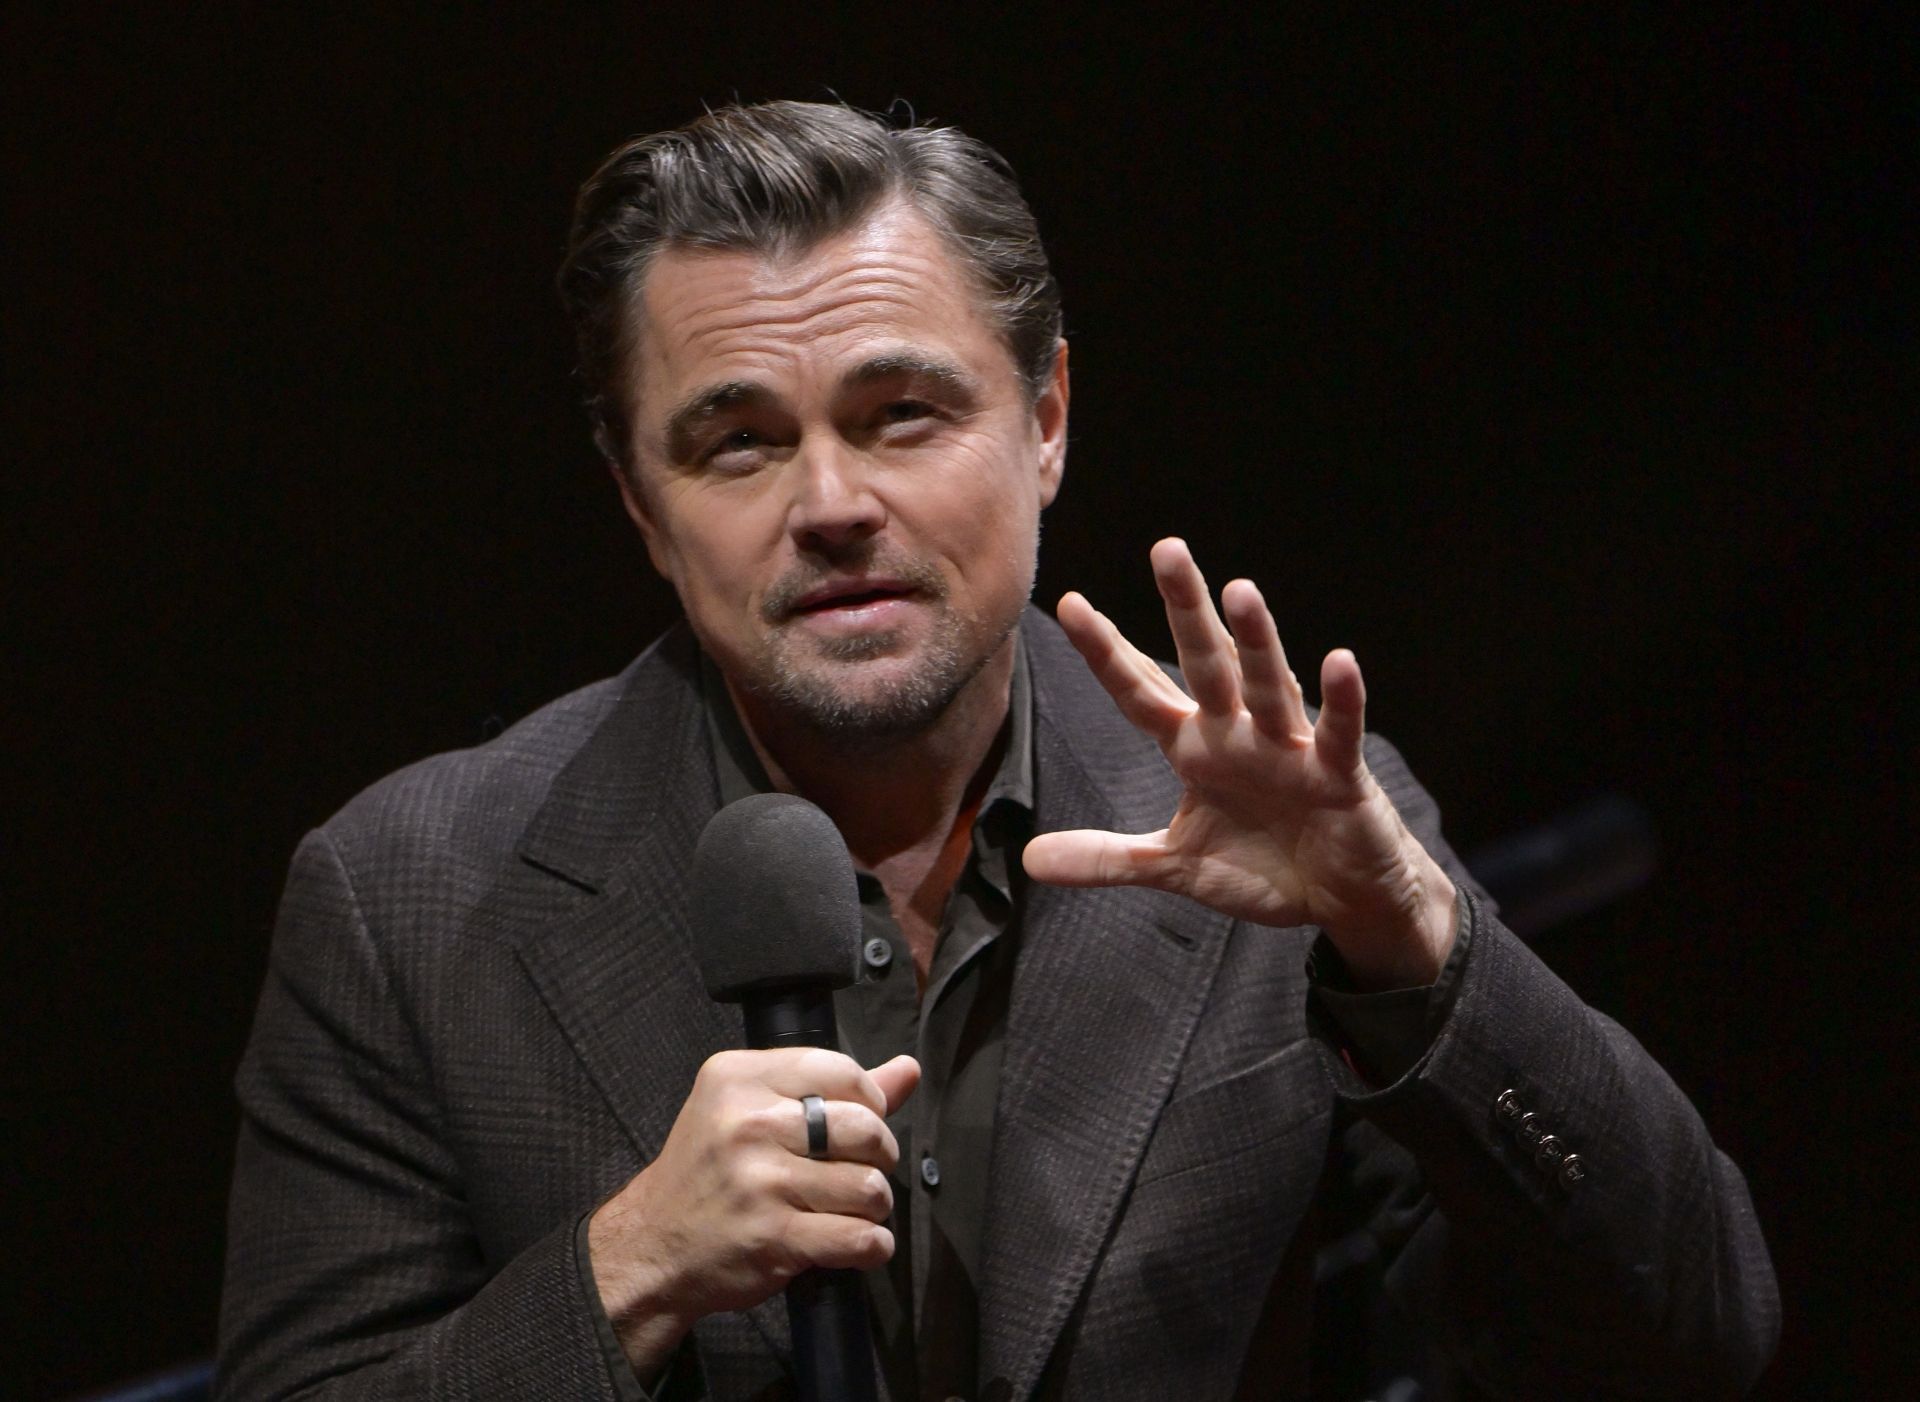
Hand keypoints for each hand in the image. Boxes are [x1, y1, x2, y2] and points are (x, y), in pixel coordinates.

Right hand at [588, 1048, 919, 1375]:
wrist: (652, 1245)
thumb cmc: (709, 1172)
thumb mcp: (749, 1108)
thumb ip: (831, 1088)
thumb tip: (908, 1069)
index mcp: (739, 1079)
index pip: (841, 1070)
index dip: (870, 1100)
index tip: (862, 1123)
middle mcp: (747, 1124)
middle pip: (864, 1128)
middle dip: (880, 1155)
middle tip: (862, 1170)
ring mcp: (760, 1183)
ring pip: (868, 1186)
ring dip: (874, 1205)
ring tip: (853, 1208)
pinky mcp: (772, 1237)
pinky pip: (858, 1238)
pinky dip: (872, 1245)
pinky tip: (859, 1242)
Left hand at [1023, 538, 1455, 988]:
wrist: (1339, 900)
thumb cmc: (1261, 867)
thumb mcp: (1174, 866)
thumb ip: (1106, 859)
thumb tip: (1028, 859)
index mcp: (1195, 748)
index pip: (1140, 691)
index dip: (1107, 652)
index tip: (1069, 604)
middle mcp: (1238, 734)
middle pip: (1205, 664)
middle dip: (1185, 610)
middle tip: (1166, 549)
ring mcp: (1290, 750)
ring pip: (1269, 685)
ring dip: (1256, 641)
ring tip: (1239, 590)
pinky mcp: (1338, 775)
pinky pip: (1338, 733)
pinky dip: (1341, 701)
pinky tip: (1339, 663)